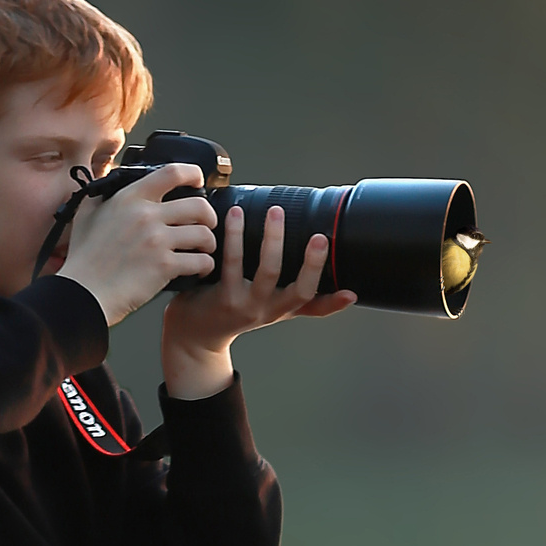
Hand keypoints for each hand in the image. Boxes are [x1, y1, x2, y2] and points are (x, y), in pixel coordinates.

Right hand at [59, 164, 217, 324]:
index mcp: (129, 198)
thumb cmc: (83, 260)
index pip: (172, 172)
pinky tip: (198, 270)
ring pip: (203, 234)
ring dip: (209, 244)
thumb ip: (101, 197)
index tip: (198, 181)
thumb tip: (108, 184)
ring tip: (203, 251)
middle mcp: (145, 215)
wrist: (82, 293)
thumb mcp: (86, 216)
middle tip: (206, 226)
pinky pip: (201, 261)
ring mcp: (156, 241)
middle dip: (209, 216)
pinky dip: (204, 266)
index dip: (193, 173)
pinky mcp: (164, 266)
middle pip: (199, 205)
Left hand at [161, 201, 356, 399]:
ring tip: (275, 212)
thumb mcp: (275, 310)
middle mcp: (266, 310)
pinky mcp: (221, 296)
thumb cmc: (236, 312)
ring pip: (266, 272)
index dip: (333, 298)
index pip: (313, 303)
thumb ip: (310, 302)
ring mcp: (244, 305)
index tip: (350, 288)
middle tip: (319, 236)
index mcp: (282, 309)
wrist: (193, 333)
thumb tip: (351, 294)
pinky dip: (235, 237)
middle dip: (311, 263)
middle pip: (296, 288)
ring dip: (273, 240)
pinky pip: (231, 263)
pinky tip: (235, 214)